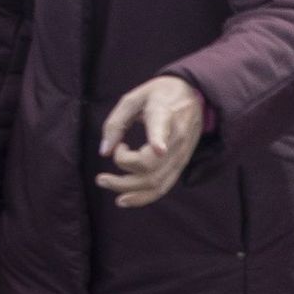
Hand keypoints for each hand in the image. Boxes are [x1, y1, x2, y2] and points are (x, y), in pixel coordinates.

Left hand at [96, 76, 204, 208]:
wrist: (194, 96)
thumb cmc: (159, 94)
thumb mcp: (133, 98)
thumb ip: (116, 123)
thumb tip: (105, 152)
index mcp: (164, 114)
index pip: (163, 129)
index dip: (159, 139)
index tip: (158, 149)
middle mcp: (176, 138)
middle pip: (150, 167)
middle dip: (122, 179)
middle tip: (100, 177)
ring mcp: (181, 155)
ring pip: (156, 183)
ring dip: (129, 190)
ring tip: (106, 184)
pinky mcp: (181, 164)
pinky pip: (164, 187)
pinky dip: (143, 197)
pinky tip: (125, 199)